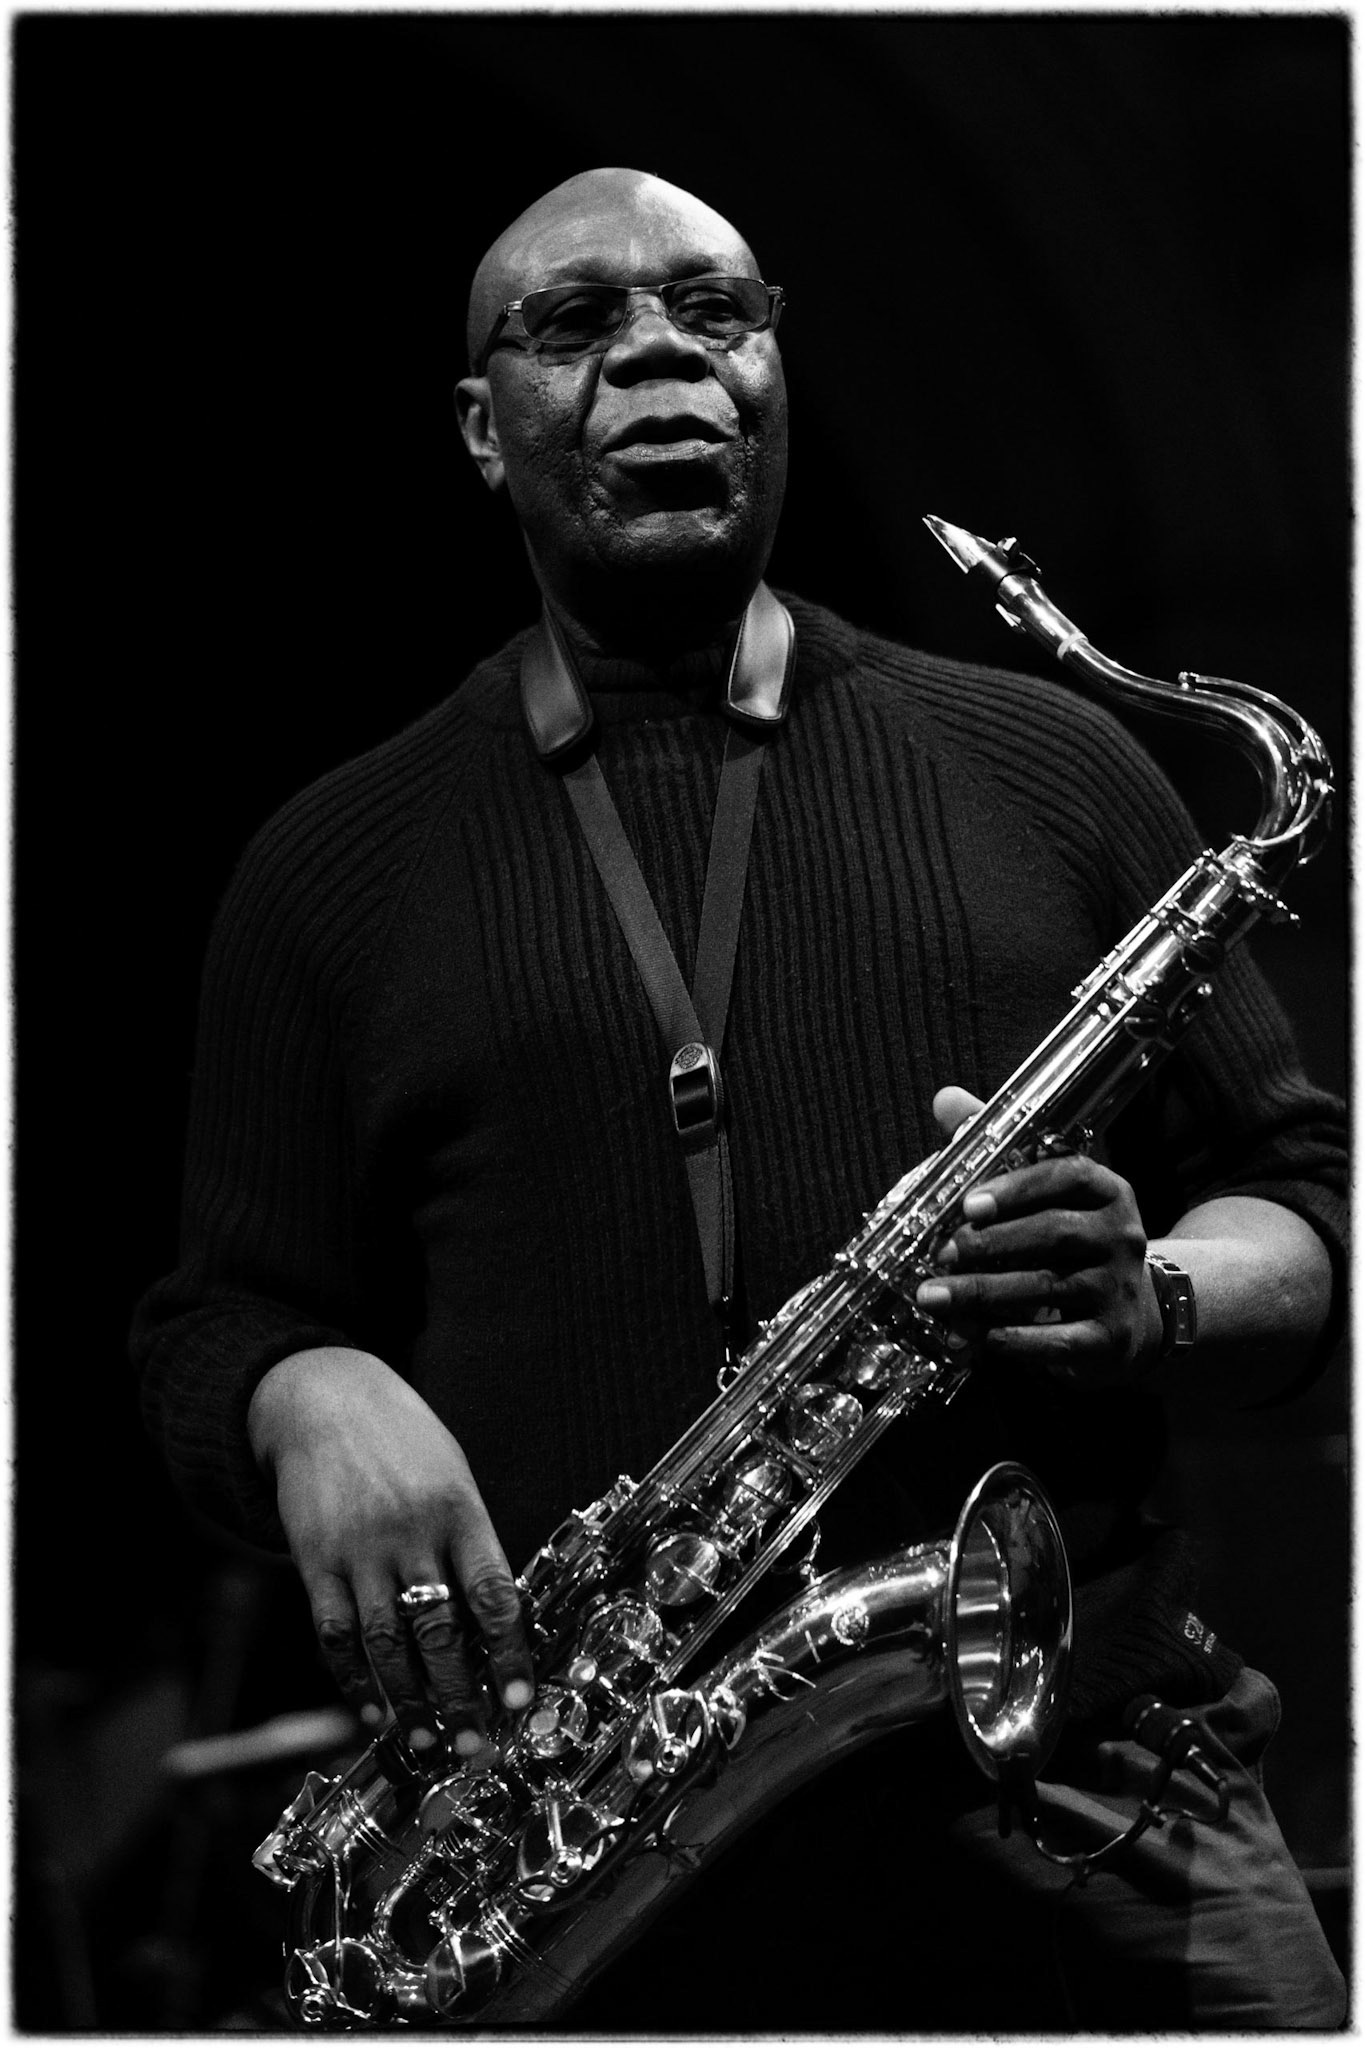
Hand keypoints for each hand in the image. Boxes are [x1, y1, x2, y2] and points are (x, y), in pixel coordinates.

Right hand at [249, 1347, 534, 1757]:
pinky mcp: (315, 1560)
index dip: (508, 1654)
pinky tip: (372, 1712)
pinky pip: (336, 1633)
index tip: (519, 1700)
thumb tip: (493, 1622)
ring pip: (385, 1643)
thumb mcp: (452, 1476)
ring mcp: (359, 1549)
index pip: (492, 1593)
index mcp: (457, 1510)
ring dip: (408, 1701)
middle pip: (439, 1630)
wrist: (323, 1399)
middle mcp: (409, 1533)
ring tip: (428, 1740)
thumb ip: (469, 1542)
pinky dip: (353, 1680)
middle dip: (459, 1695)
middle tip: (476, 1744)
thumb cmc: (403, 1442)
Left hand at [914, 1087, 1159, 1386]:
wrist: (1134, 1316)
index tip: (968, 1205)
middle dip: (990, 1245)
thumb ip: (999, 1147)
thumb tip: (945, 1098)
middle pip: (1054, 1234)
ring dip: (983, 1295)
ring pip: (1049, 1288)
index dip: (1017, 1188)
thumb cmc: (1070, 1244)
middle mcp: (1122, 1235)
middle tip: (940, 1256)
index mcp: (1106, 1190)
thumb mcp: (1046, 1196)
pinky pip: (1058, 1340)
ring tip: (933, 1298)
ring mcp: (1120, 1288)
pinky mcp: (1112, 1338)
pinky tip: (977, 1338)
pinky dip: (1014, 1340)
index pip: (1067, 1176)